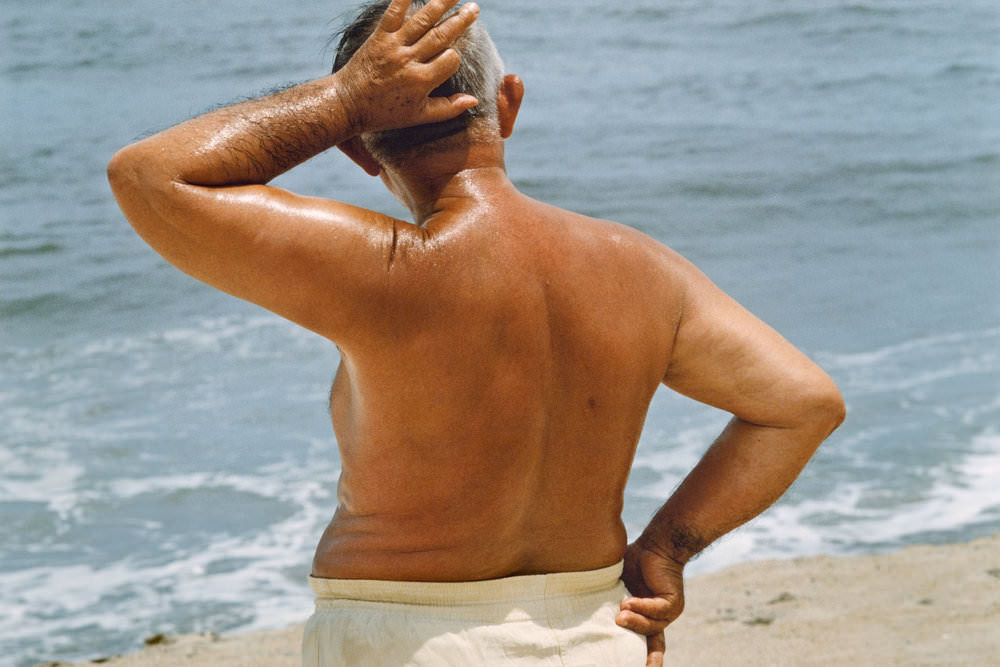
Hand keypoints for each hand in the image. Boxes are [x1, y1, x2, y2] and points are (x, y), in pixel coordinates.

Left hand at [336, 0, 480, 134]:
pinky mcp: (379, 36)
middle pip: (441, 35)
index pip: (451, 59)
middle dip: (460, 20)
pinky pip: (393, 12)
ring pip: (422, 20)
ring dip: (441, 3)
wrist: (348, 104)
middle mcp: (409, 61)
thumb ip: (448, 108)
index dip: (455, 57)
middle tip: (475, 8)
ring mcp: (393, 46)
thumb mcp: (419, 117)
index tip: (451, 58)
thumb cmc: (385, 113)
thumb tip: (474, 98)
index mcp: (421, 81)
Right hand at [617, 540, 685, 666]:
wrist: (657, 544)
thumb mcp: (619, 584)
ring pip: (652, 627)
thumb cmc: (636, 561)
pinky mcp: (672, 601)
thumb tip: (595, 613)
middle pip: (652, 643)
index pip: (645, 642)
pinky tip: (628, 601)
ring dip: (635, 623)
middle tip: (632, 665)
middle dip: (646, 658)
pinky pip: (657, 609)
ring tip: (619, 616)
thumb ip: (612, 600)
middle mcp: (659, 617)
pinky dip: (642, 607)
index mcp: (646, 616)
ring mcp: (668, 611)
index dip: (641, 657)